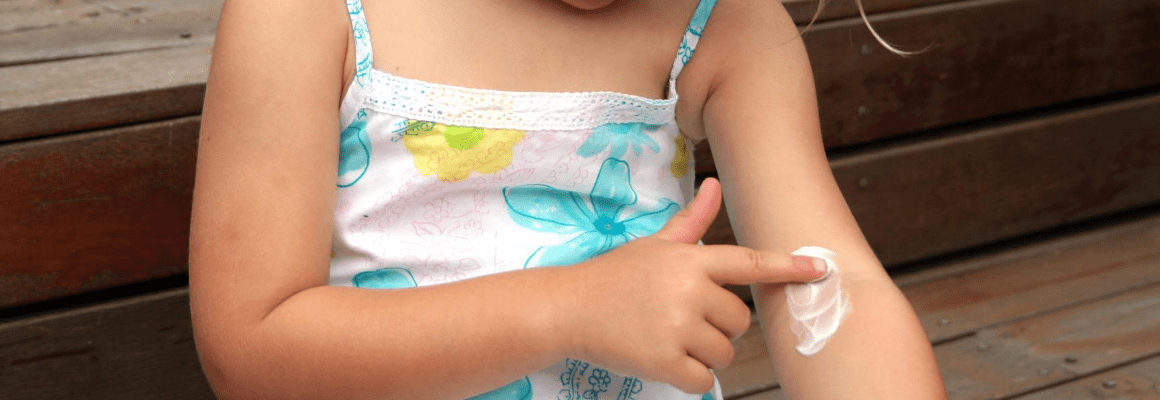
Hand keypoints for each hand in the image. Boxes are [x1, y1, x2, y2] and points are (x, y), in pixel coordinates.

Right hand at [559, 178, 825, 393]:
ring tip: (670, 336)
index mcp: (690, 260)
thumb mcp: (654, 244)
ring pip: (724, 352)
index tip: (820, 269)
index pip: (750, 263)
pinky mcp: (664, 361)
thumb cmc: (614, 276)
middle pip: (740, 320)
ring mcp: (676, 327)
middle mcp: (688, 291)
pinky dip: (690, 376)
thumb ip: (691, 222)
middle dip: (720, 326)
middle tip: (683, 319)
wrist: (568, 309)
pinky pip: (703, 379)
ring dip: (705, 352)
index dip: (788, 267)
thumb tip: (714, 186)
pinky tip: (666, 358)